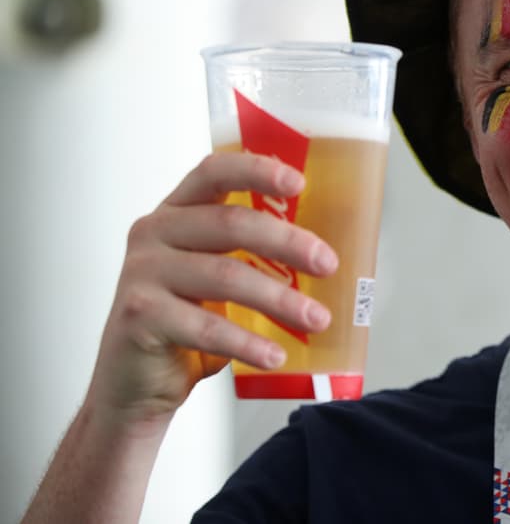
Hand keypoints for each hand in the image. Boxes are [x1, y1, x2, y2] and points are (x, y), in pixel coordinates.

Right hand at [85, 152, 336, 426]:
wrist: (134, 386)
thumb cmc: (184, 323)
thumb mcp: (218, 279)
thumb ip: (252, 256)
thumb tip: (326, 255)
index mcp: (176, 212)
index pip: (215, 172)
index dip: (257, 170)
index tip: (299, 183)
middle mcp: (154, 233)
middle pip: (231, 224)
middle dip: (288, 243)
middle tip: (328, 264)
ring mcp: (142, 273)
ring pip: (226, 276)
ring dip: (279, 299)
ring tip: (317, 319)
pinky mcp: (139, 316)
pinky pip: (206, 327)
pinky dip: (248, 343)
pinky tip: (275, 355)